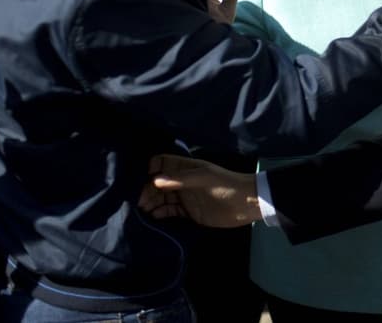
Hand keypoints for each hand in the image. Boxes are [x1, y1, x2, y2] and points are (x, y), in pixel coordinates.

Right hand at [139, 154, 260, 227]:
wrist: (247, 204)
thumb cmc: (227, 185)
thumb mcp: (204, 178)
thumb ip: (180, 179)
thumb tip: (155, 179)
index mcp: (186, 168)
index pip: (162, 163)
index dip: (149, 169)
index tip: (135, 178)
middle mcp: (182, 181)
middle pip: (158, 183)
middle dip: (146, 189)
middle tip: (135, 200)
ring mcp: (185, 197)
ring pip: (162, 198)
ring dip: (151, 203)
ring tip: (139, 210)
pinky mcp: (188, 212)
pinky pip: (170, 211)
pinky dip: (159, 214)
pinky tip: (152, 217)